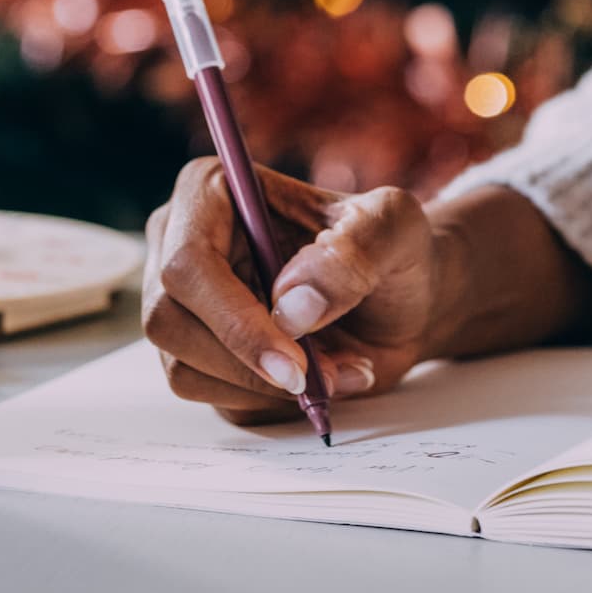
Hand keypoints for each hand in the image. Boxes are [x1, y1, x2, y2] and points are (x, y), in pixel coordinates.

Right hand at [141, 161, 591, 423]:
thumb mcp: (401, 228)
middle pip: (168, 320)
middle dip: (250, 360)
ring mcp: (189, 304)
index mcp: (213, 189)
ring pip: (182, 366)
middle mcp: (185, 243)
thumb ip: (357, 251)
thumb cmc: (411, 243)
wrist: (423, 290)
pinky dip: (268, 403)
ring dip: (264, 383)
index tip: (295, 355)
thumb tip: (297, 301)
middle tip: (326, 381)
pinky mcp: (206, 356)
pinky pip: (210, 400)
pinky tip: (327, 381)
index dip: (230, 313)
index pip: (181, 253)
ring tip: (343, 366)